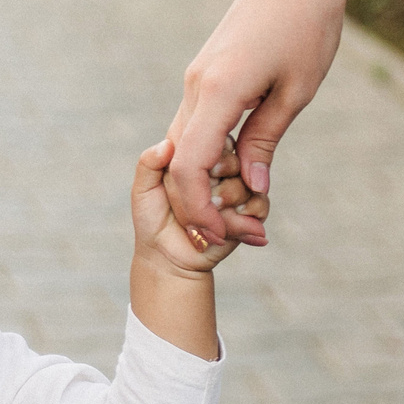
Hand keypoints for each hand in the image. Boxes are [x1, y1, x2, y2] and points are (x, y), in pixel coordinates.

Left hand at [133, 138, 265, 274]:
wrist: (169, 258)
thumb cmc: (152, 222)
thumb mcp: (143, 191)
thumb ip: (148, 163)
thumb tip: (167, 144)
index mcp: (196, 158)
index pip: (210, 145)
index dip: (199, 170)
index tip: (179, 188)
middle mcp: (221, 170)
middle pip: (233, 163)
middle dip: (212, 191)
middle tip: (197, 208)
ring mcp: (238, 189)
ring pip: (247, 184)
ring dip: (226, 208)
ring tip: (209, 225)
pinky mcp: (251, 210)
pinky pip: (260, 204)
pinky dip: (244, 219)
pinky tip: (226, 231)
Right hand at [165, 0, 403, 236]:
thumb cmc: (308, 25)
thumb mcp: (297, 91)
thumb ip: (267, 139)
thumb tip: (253, 185)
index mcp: (218, 92)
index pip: (191, 167)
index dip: (200, 208)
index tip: (222, 235)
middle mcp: (197, 86)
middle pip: (181, 161)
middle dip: (202, 203)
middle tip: (244, 229)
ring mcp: (198, 78)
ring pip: (188, 143)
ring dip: (209, 179)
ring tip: (249, 203)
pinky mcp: (207, 72)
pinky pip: (199, 123)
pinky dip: (213, 152)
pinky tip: (243, 166)